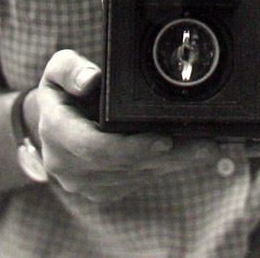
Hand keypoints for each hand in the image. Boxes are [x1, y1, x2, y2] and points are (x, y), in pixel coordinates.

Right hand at [33, 49, 217, 202]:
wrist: (56, 122)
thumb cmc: (62, 91)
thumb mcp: (58, 69)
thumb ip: (70, 68)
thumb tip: (90, 80)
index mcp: (54, 133)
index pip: (94, 147)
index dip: (131, 147)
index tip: (164, 140)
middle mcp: (65, 164)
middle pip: (124, 166)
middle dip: (167, 157)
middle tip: (204, 146)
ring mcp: (83, 183)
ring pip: (135, 177)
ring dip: (172, 164)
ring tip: (205, 149)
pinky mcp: (100, 191)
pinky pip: (136, 183)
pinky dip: (162, 169)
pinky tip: (186, 156)